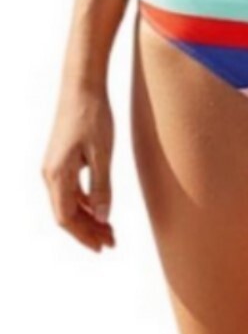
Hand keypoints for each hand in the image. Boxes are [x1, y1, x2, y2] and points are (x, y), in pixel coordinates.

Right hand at [41, 85, 115, 251]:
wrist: (82, 87)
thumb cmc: (93, 117)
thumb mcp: (103, 154)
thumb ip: (102, 187)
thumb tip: (104, 217)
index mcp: (57, 174)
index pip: (66, 218)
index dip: (84, 235)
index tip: (103, 246)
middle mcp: (50, 174)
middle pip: (66, 214)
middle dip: (88, 231)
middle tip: (111, 242)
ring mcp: (55, 167)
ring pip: (69, 203)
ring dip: (89, 218)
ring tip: (110, 230)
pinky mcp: (62, 160)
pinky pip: (71, 190)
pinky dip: (87, 203)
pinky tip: (102, 209)